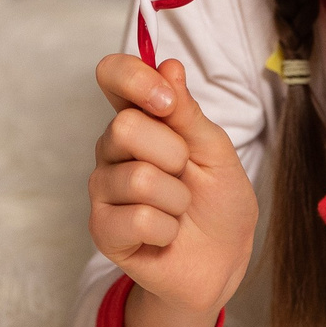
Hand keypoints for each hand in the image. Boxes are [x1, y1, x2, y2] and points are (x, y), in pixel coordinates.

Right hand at [89, 54, 257, 326]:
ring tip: (179, 210)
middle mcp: (113, 149)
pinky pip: (137, 219)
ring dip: (177, 199)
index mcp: (141, 119)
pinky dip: (167, 229)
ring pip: (138, 178)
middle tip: (185, 173)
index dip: (134, 78)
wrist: (222, 261)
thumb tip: (168, 65)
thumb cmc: (219, 202)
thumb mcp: (216, 151)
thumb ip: (188, 113)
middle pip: (124, 127)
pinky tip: (167, 234)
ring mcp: (104, 189)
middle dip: (173, 153)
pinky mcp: (103, 230)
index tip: (166, 101)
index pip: (113, 76)